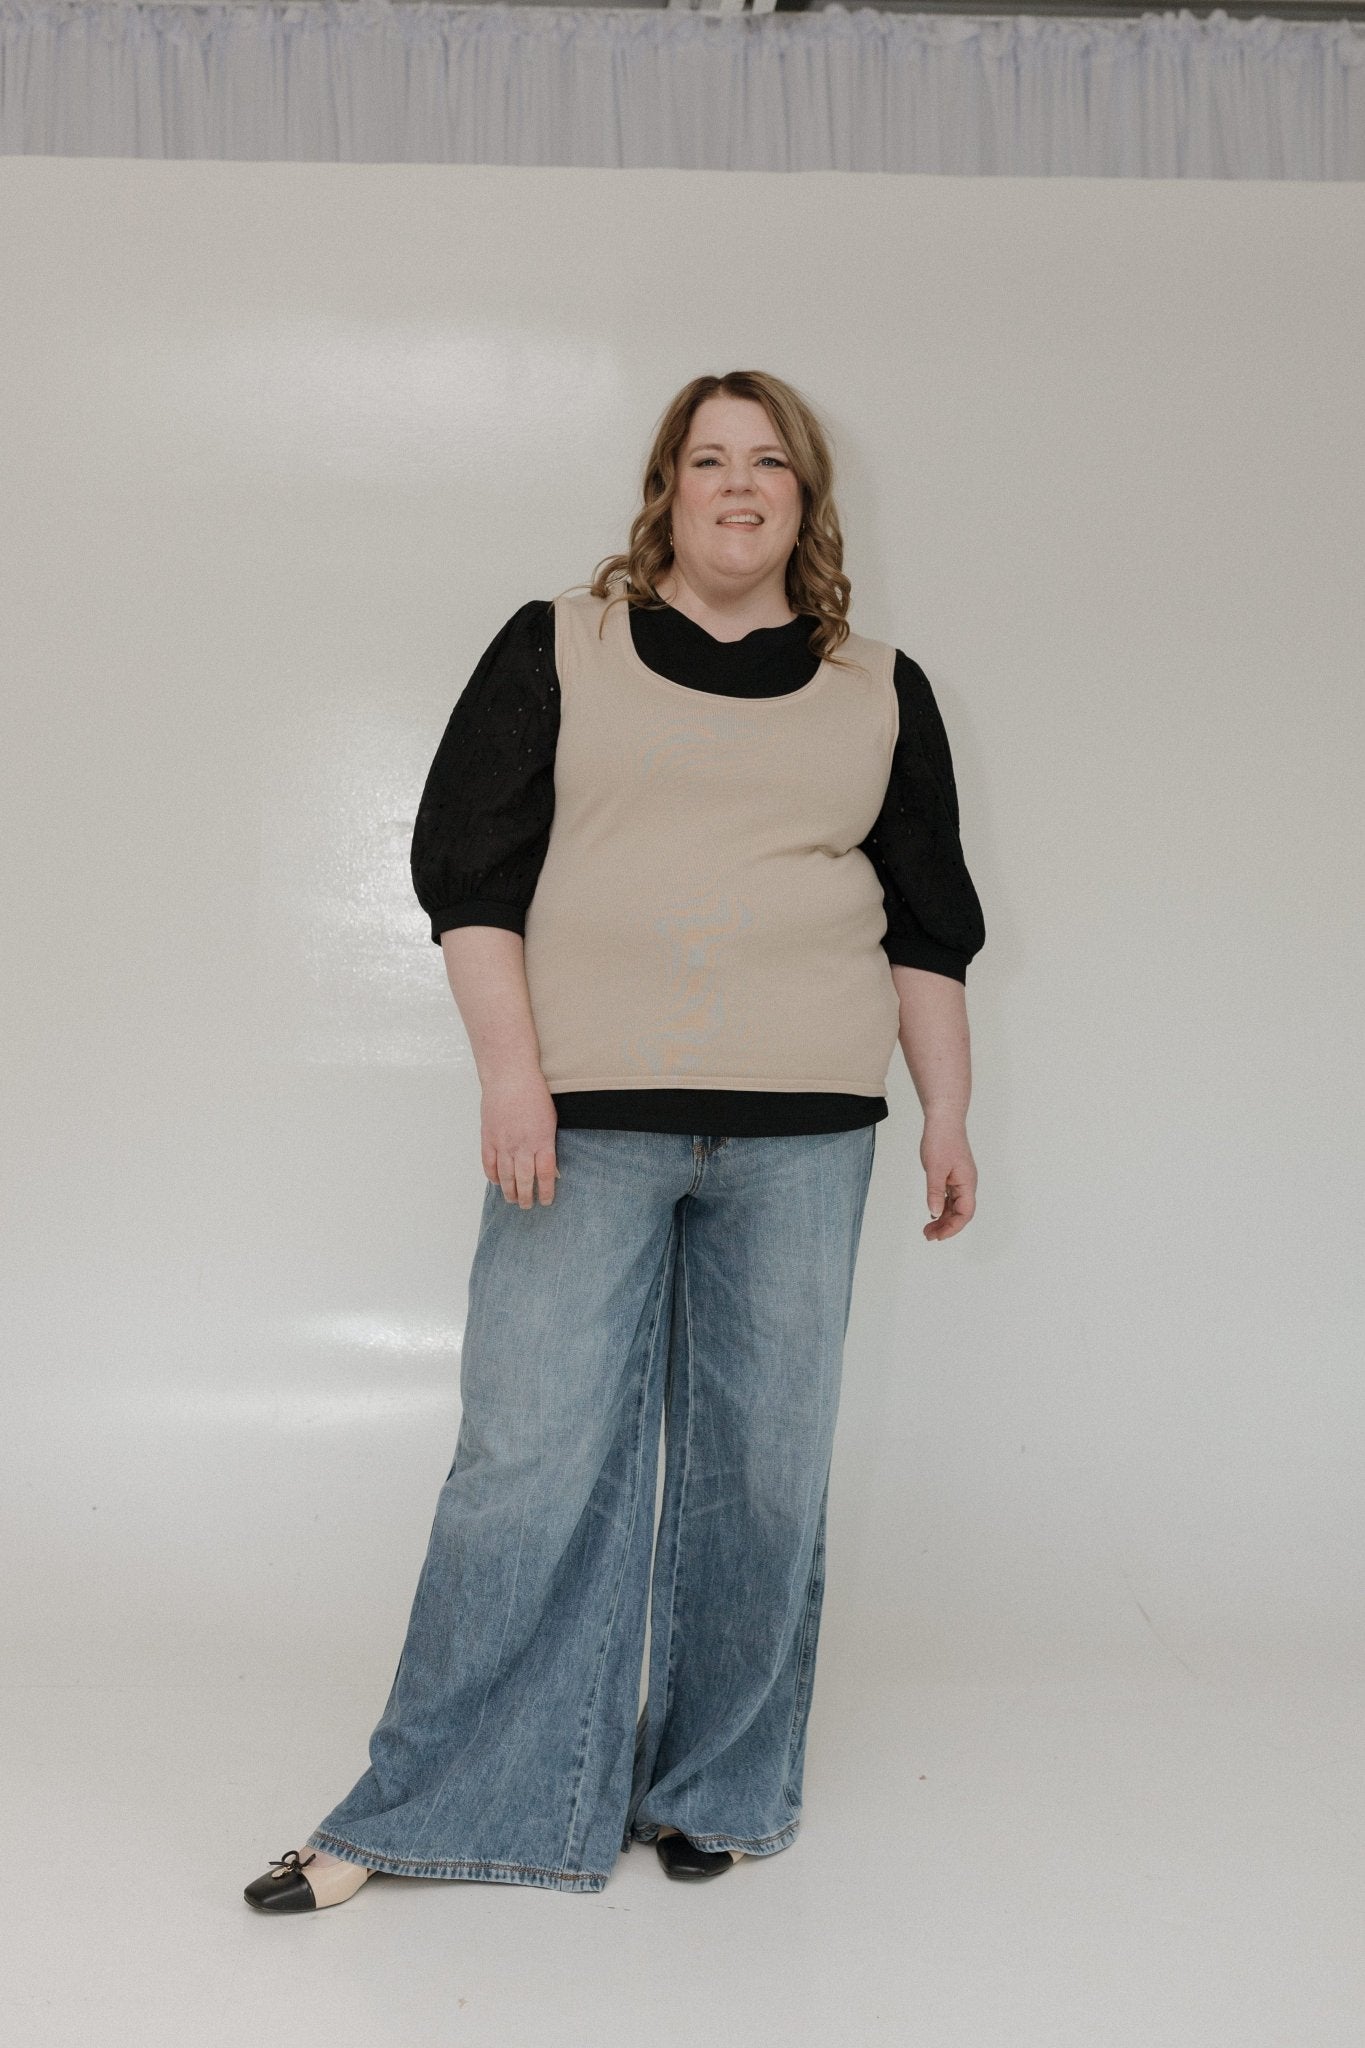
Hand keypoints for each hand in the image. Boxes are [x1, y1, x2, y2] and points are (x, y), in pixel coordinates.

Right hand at [480, 1069, 559, 1207]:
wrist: (510, 1076)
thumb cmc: (534, 1094)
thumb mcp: (550, 1120)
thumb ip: (548, 1144)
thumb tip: (550, 1167)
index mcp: (541, 1140)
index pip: (545, 1175)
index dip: (546, 1191)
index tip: (547, 1201)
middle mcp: (522, 1145)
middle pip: (524, 1180)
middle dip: (527, 1197)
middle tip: (527, 1206)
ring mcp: (503, 1142)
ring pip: (505, 1176)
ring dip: (509, 1191)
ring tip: (513, 1200)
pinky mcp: (488, 1137)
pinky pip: (488, 1163)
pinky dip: (492, 1176)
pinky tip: (497, 1182)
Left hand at [921, 1112, 975, 1240]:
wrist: (944, 1119)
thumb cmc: (942, 1140)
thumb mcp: (935, 1168)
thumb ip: (934, 1191)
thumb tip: (934, 1212)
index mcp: (967, 1183)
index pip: (965, 1213)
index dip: (953, 1227)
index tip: (938, 1236)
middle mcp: (967, 1183)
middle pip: (960, 1212)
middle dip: (946, 1226)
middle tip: (928, 1235)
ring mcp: (960, 1180)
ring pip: (954, 1206)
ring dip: (942, 1218)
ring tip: (927, 1229)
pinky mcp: (953, 1175)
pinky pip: (950, 1197)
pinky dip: (941, 1206)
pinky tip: (932, 1212)